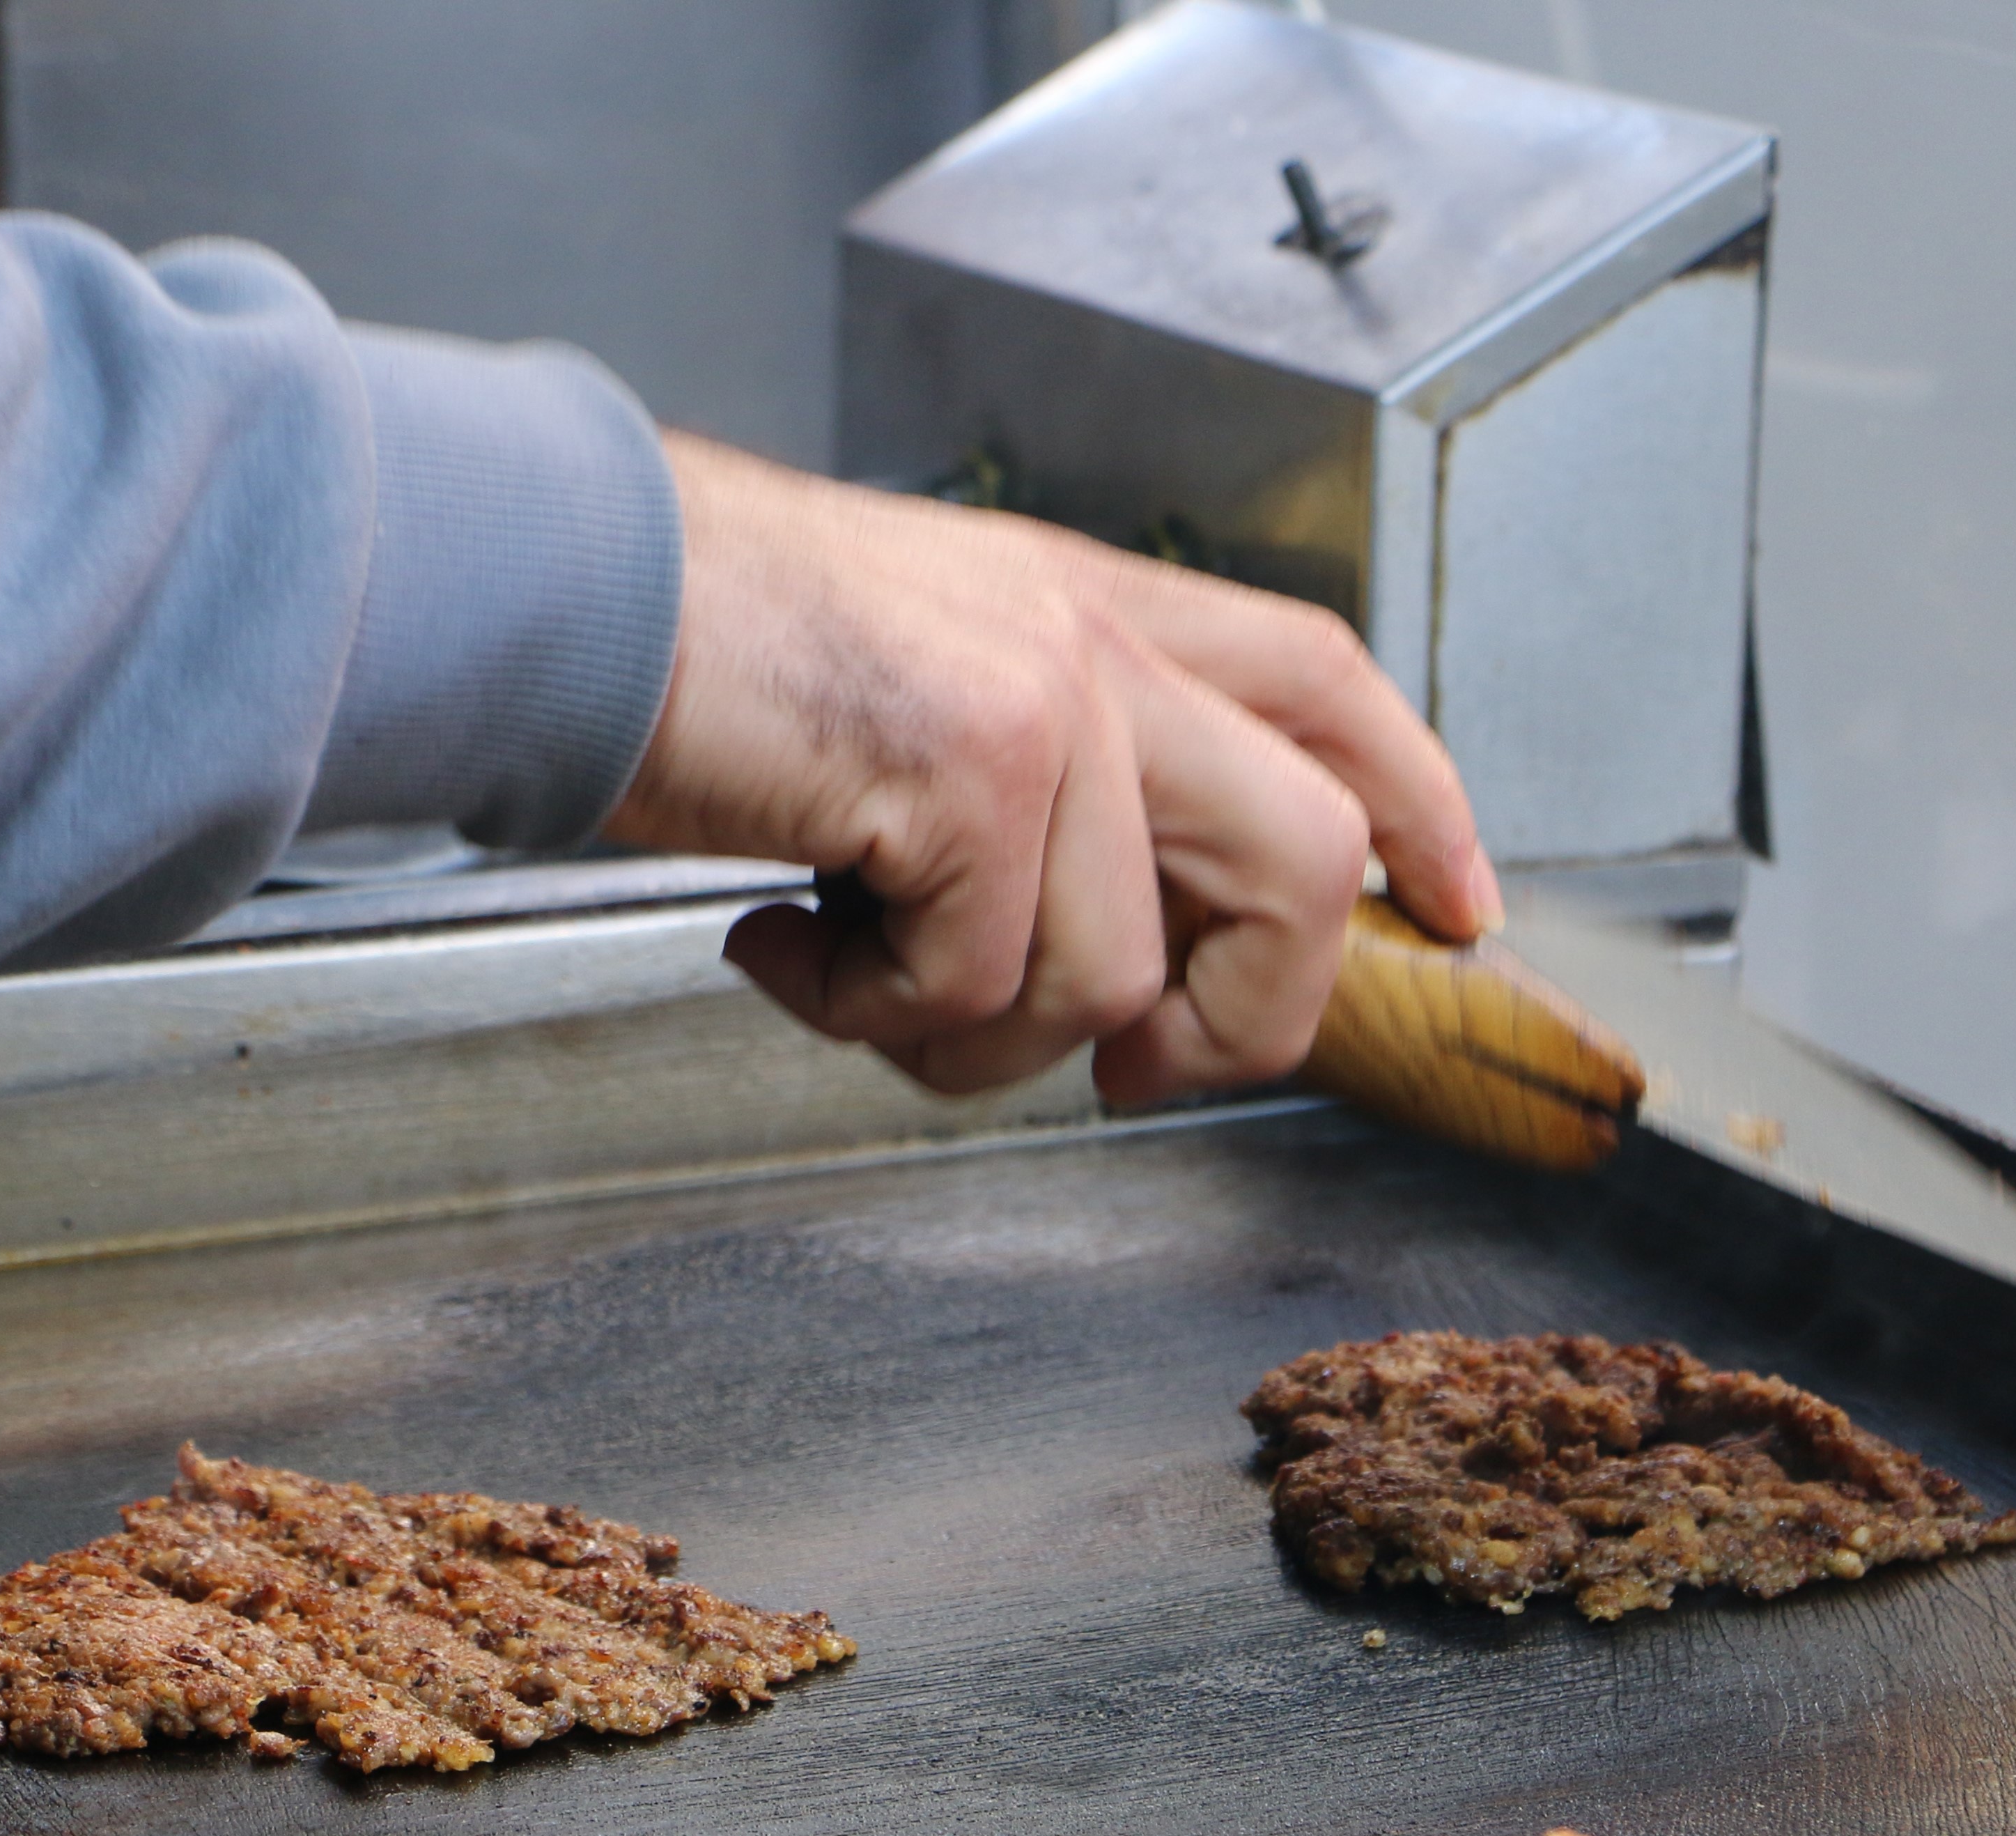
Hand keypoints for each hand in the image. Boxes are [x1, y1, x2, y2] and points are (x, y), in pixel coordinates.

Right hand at [607, 431, 1496, 1105]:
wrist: (561, 591)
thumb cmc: (701, 656)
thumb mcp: (913, 686)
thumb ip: (1038, 781)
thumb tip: (1114, 959)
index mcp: (1093, 606)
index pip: (1324, 684)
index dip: (1418, 803)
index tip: (1454, 910)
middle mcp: (1095, 637)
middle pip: (1304, 858)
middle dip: (1239, 1018)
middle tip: (1125, 1064)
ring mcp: (1046, 696)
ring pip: (1114, 970)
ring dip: (971, 1031)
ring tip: (848, 966)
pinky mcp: (972, 765)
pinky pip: (978, 982)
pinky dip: (868, 1010)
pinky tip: (782, 939)